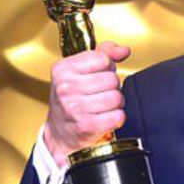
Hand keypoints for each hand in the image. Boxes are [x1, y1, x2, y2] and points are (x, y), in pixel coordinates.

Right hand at [43, 41, 130, 167]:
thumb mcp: (79, 70)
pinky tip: (105, 117)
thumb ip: (103, 54)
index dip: (107, 67)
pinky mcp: (86, 125)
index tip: (99, 74)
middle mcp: (66, 87)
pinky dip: (116, 117)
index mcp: (63, 69)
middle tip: (100, 93)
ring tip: (103, 105)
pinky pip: (118, 116)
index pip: (103, 59)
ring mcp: (74, 107)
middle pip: (112, 79)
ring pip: (117, 97)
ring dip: (115, 103)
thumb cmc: (71, 99)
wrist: (60, 133)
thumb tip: (123, 50)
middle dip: (112, 87)